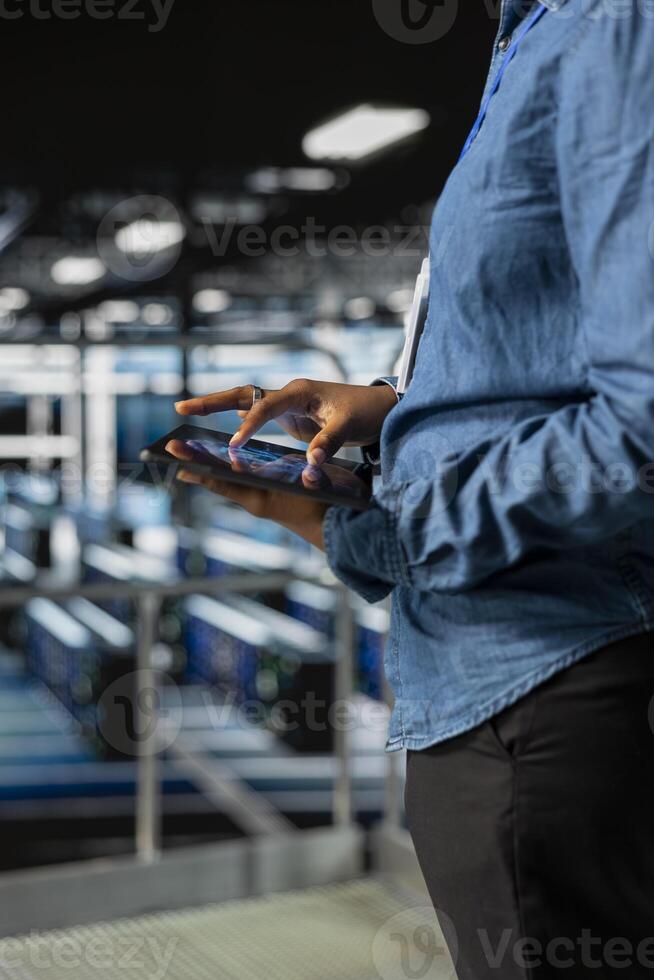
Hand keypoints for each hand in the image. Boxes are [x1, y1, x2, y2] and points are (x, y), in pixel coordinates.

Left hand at [165, 439, 327, 549]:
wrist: (329, 524)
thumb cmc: (325, 507)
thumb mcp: (318, 491)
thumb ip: (313, 481)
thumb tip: (312, 475)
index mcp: (263, 500)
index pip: (228, 485)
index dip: (205, 475)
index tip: (180, 467)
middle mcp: (253, 499)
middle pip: (218, 478)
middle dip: (195, 463)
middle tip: (171, 449)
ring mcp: (255, 496)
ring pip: (224, 477)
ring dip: (204, 462)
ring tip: (183, 450)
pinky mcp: (260, 491)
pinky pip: (234, 478)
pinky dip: (221, 466)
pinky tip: (211, 455)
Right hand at [175, 378, 396, 464]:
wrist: (379, 407)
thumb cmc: (365, 412)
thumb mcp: (349, 427)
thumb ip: (328, 444)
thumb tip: (311, 464)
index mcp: (300, 392)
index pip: (265, 407)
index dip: (248, 426)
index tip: (233, 445)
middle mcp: (288, 394)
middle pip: (242, 395)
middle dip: (211, 402)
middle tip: (180, 408)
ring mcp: (286, 404)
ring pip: (244, 403)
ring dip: (216, 408)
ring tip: (185, 413)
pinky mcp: (288, 416)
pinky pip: (255, 417)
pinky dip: (236, 422)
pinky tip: (221, 434)